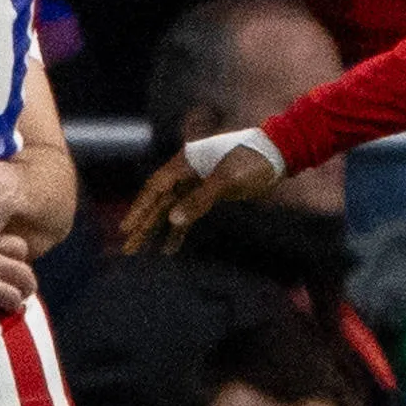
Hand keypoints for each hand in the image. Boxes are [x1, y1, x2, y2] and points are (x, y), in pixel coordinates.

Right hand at [122, 140, 284, 253]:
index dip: (140, 209)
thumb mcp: (227, 181)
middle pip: (158, 201)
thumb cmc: (253, 162)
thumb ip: (200, 200)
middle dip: (143, 225)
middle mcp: (187, 172)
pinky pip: (187, 213)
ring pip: (170, 209)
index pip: (156, 188)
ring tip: (139, 251)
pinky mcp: (209, 193)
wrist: (278, 154)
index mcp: (186, 162)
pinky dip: (179, 230)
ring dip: (156, 230)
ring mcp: (197, 182)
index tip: (127, 228)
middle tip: (128, 248)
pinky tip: (169, 248)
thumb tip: (173, 220)